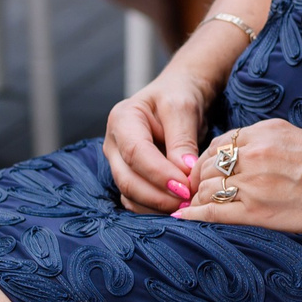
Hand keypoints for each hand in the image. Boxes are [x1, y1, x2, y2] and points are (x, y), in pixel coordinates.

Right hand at [103, 68, 210, 211]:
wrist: (180, 93)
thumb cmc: (180, 95)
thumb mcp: (184, 109)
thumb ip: (182, 141)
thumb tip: (184, 173)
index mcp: (122, 119)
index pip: (135, 153)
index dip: (159, 174)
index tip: (186, 187)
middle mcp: (114, 143)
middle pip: (127, 179)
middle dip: (158, 196)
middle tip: (188, 203)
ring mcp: (118, 162)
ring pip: (129, 194)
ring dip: (156, 206)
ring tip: (185, 207)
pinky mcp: (129, 175)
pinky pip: (136, 199)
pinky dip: (155, 208)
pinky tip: (176, 207)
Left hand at [172, 119, 301, 235]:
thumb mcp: (300, 139)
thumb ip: (268, 144)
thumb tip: (244, 158)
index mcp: (266, 131)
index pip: (218, 144)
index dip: (209, 162)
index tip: (210, 176)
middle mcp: (255, 152)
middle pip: (205, 166)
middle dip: (198, 181)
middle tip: (198, 195)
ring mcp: (255, 182)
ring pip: (205, 189)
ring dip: (197, 200)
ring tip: (196, 210)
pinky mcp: (259, 211)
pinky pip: (212, 213)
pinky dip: (194, 217)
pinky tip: (185, 220)